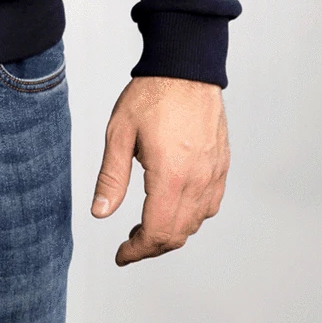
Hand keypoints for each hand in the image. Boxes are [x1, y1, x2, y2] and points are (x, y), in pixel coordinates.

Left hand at [91, 75, 229, 265]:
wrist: (185, 67)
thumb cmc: (151, 95)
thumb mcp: (119, 133)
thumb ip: (111, 178)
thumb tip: (100, 213)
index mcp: (170, 176)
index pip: (157, 233)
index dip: (137, 250)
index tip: (121, 254)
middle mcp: (197, 180)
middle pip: (178, 234)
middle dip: (152, 246)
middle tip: (129, 243)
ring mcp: (213, 174)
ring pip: (196, 223)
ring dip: (172, 232)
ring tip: (147, 225)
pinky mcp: (221, 165)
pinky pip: (210, 204)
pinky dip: (192, 215)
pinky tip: (174, 205)